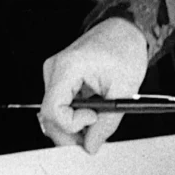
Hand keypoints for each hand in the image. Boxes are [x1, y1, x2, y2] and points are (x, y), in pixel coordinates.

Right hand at [39, 18, 147, 152]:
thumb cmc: (125, 48)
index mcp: (69, 66)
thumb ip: (107, 123)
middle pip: (49, 115)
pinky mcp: (60, 77)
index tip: (93, 119)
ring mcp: (55, 72)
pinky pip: (60, 104)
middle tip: (92, 139)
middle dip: (70, 133)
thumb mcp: (124, 88)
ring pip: (53, 113)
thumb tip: (91, 145)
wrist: (126, 29)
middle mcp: (55, 68)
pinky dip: (73, 115)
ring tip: (96, 124)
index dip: (71, 124)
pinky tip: (91, 114)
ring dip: (72, 126)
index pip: (52, 109)